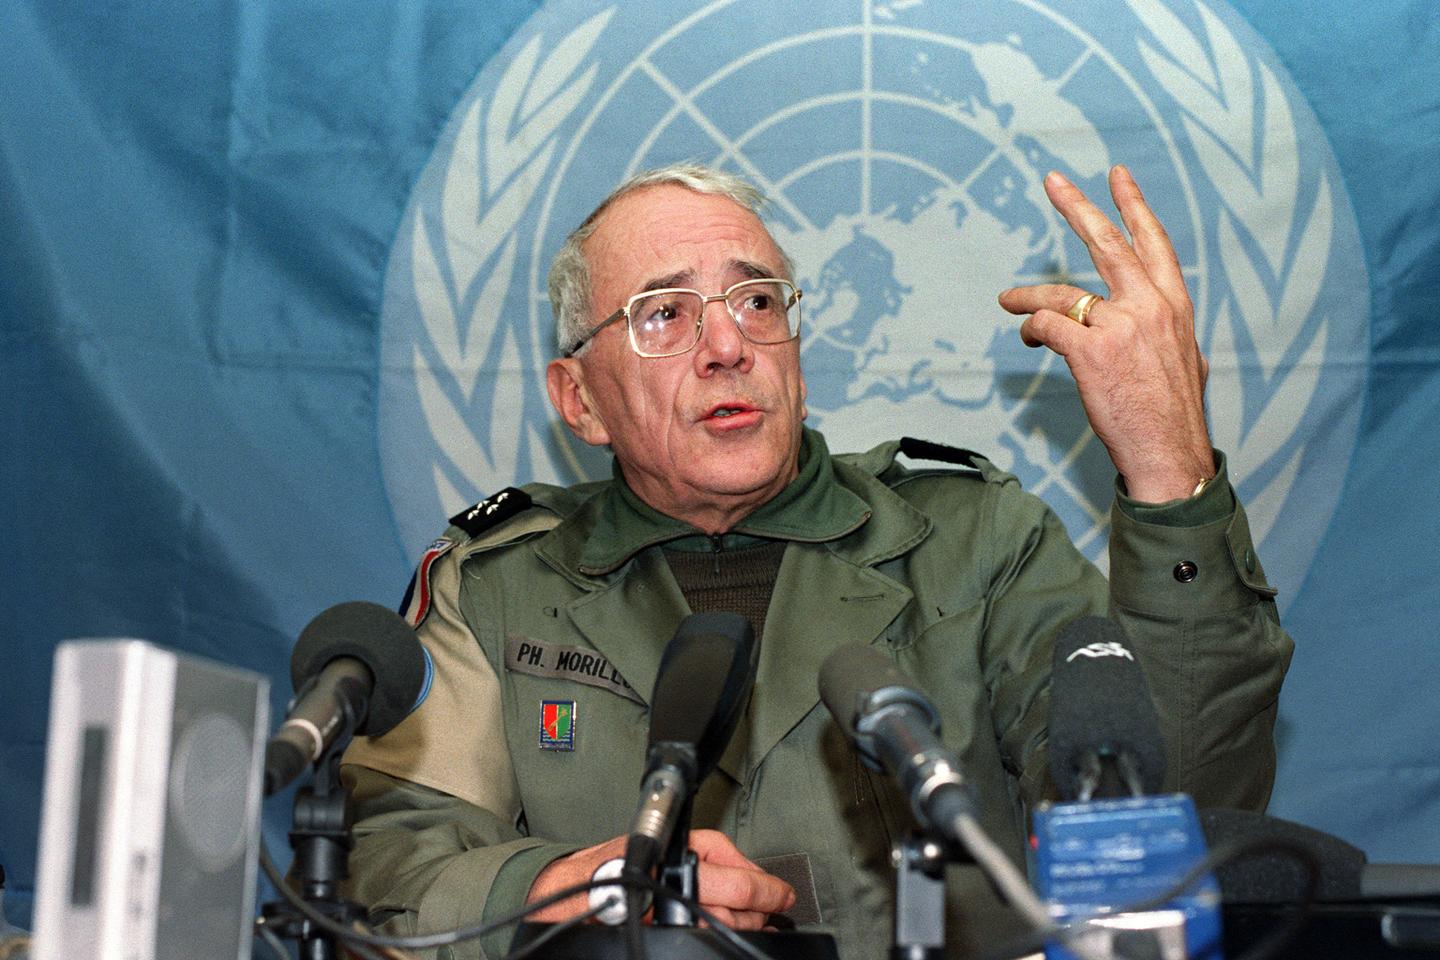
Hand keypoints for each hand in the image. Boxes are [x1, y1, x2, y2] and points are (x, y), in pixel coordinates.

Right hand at [526, 829, 796, 930]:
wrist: (570, 891)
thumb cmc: (616, 864)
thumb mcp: (668, 845)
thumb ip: (712, 854)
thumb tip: (752, 875)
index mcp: (679, 858)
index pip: (741, 879)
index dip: (771, 890)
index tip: (784, 894)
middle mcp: (675, 884)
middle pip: (739, 905)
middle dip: (758, 908)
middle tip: (770, 905)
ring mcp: (668, 911)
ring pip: (723, 924)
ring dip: (739, 923)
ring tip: (746, 917)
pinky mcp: (661, 930)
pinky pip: (697, 937)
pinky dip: (711, 933)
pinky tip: (715, 927)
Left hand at [998, 166, 1214, 502]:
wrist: (1170, 456)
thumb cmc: (1173, 416)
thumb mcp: (1185, 361)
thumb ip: (1166, 334)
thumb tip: (1159, 330)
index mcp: (1175, 306)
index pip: (1154, 243)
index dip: (1133, 207)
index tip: (1116, 176)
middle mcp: (1151, 306)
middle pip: (1107, 243)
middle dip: (1077, 207)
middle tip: (1052, 180)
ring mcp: (1120, 326)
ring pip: (1061, 293)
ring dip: (1028, 294)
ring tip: (1007, 299)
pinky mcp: (1090, 351)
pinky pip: (1047, 326)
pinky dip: (1031, 329)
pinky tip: (1028, 339)